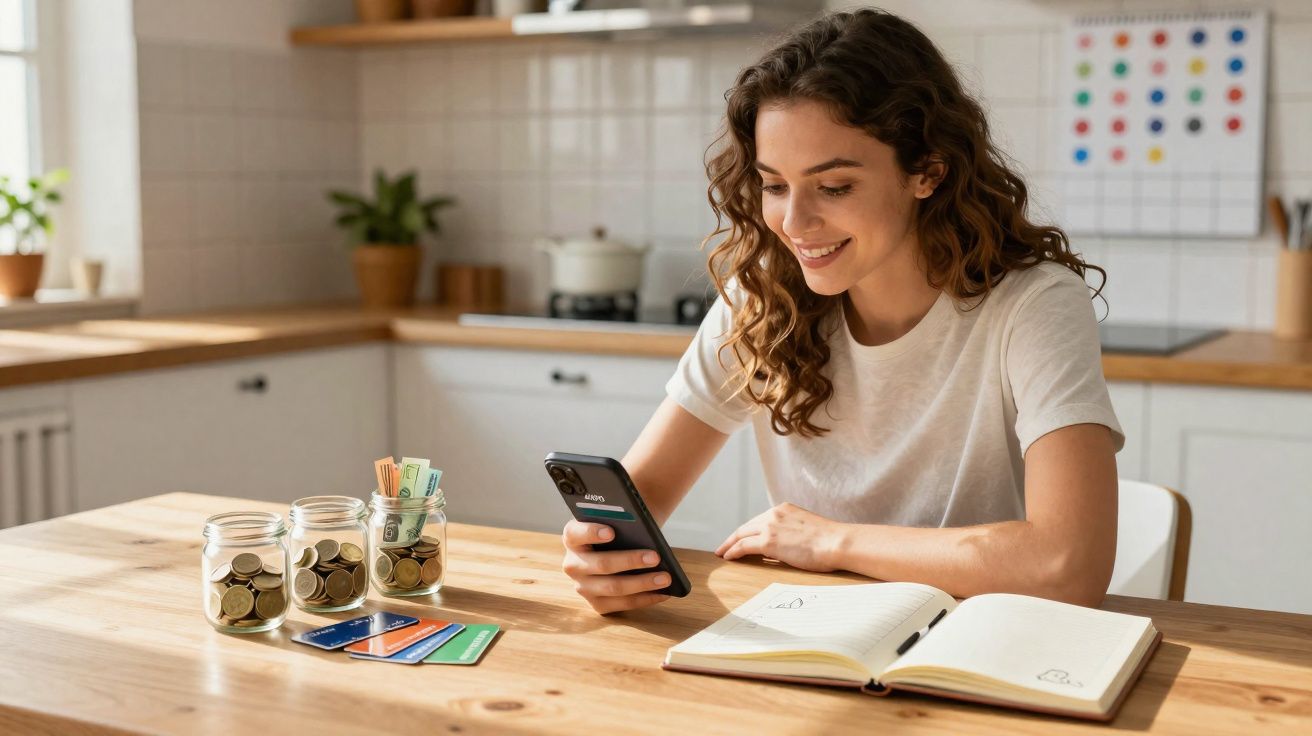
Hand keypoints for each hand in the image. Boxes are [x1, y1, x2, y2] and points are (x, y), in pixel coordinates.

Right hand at [560, 519, 671, 614]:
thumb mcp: (618, 520)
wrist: (617, 549)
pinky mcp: (597, 604)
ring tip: (665, 578)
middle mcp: (573, 564)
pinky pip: (622, 604)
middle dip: (630, 561)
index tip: (612, 531)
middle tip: (655, 557)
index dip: (592, 532)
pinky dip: (645, 599)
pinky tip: (663, 593)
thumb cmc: (619, 531)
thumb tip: (644, 526)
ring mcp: (583, 587)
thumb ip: (624, 518)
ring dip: (642, 583)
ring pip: (613, 588)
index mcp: (572, 537)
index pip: (576, 533)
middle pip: (601, 564)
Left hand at [715, 502, 845, 571]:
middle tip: (724, 546)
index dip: (748, 530)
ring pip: (741, 534)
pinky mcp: (768, 541)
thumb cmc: (830, 541)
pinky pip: (743, 546)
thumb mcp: (808, 528)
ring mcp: (770, 526)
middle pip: (746, 526)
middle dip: (734, 536)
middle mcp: (774, 514)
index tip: (741, 537)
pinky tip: (728, 557)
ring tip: (722, 553)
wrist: (837, 542)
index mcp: (784, 509)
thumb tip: (785, 545)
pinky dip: (733, 551)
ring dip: (729, 544)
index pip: (759, 520)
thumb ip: (792, 532)